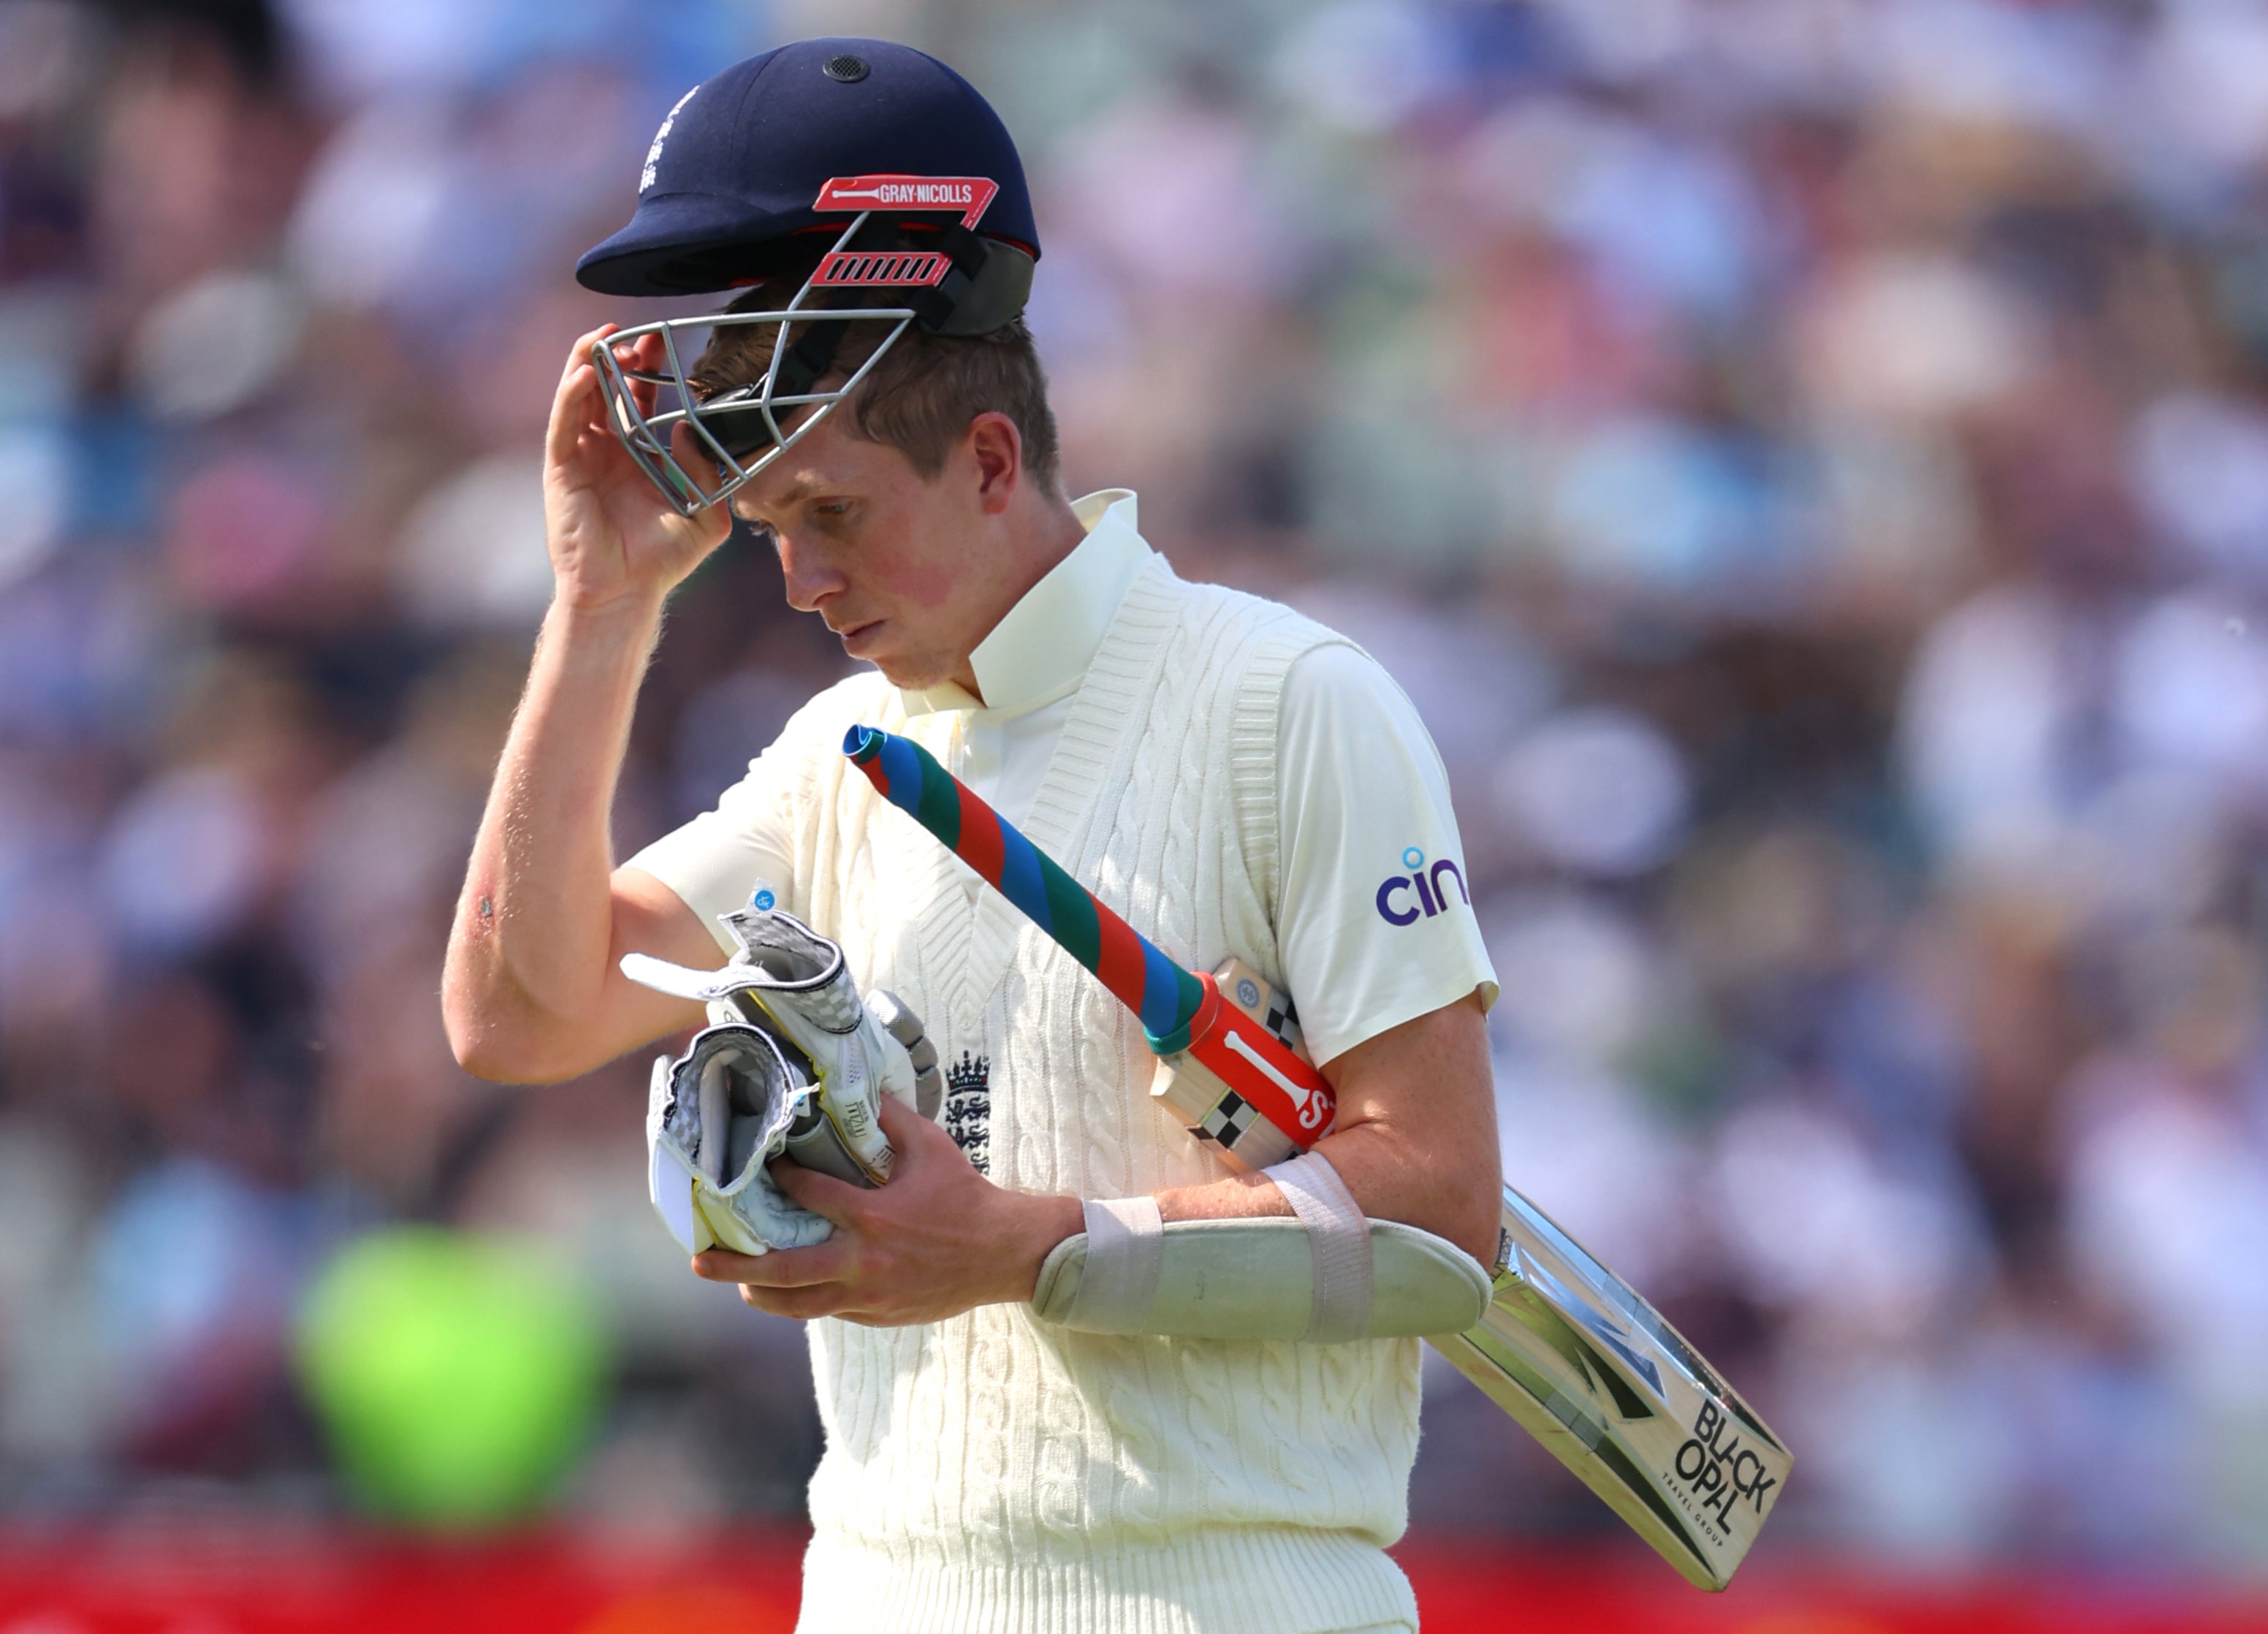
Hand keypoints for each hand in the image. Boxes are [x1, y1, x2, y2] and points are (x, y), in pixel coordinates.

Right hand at [543, 326, 733, 612]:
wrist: (625, 591)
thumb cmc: (660, 560)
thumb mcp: (706, 516)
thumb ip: (707, 474)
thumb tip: (687, 431)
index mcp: (636, 455)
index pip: (637, 399)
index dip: (646, 369)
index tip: (661, 343)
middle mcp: (605, 449)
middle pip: (605, 387)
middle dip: (616, 355)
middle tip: (635, 332)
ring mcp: (580, 456)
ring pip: (577, 396)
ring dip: (587, 363)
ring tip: (603, 336)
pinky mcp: (561, 468)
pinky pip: (562, 424)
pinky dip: (570, 396)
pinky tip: (582, 374)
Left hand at [691, 1095, 1083, 1326]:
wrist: (1002, 1253)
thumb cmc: (964, 1194)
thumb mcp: (930, 1146)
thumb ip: (889, 1118)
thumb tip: (858, 1087)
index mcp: (872, 1214)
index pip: (808, 1195)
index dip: (780, 1179)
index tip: (763, 1168)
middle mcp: (862, 1260)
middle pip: (784, 1270)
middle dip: (737, 1266)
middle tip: (700, 1260)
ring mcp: (868, 1294)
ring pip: (799, 1305)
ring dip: (763, 1294)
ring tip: (739, 1284)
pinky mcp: (877, 1315)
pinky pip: (830, 1311)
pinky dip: (806, 1301)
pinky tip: (790, 1291)